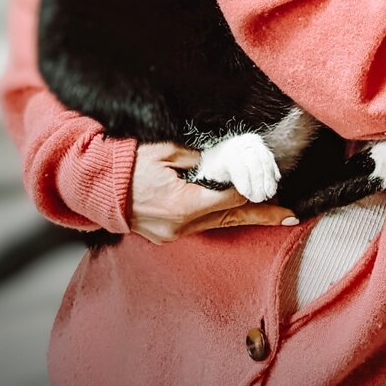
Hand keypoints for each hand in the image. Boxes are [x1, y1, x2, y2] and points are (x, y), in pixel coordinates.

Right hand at [130, 142, 297, 244]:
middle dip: (261, 215)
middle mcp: (181, 225)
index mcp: (182, 204)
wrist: (95, 189)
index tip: (263, 178)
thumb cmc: (128, 165)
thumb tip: (218, 160)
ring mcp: (173, 234)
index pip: (228, 199)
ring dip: (243, 217)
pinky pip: (202, 226)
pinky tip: (236, 212)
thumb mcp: (163, 151)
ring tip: (272, 214)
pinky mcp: (167, 235)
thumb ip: (194, 157)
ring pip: (218, 225)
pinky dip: (220, 218)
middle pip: (230, 219)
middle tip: (290, 214)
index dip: (248, 189)